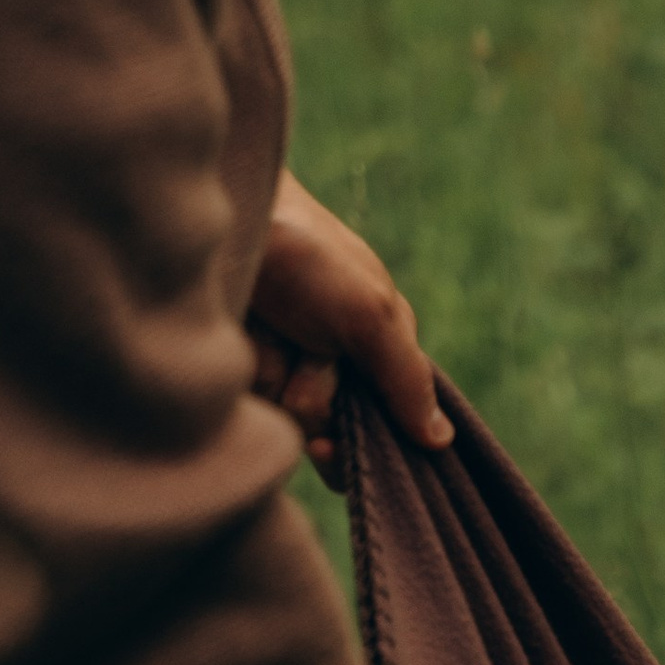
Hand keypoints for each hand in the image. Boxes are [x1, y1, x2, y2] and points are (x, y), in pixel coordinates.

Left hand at [246, 170, 452, 485]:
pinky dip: (245, 373)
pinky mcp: (238, 366)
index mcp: (375, 352)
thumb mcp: (371, 313)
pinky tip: (244, 334)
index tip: (332, 446)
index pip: (382, 430)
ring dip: (277, 379)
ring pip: (286, 419)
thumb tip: (441, 441)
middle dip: (314, 402)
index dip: (361, 446)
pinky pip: (247, 402)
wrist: (224, 217)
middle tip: (305, 355)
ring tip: (270, 326)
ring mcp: (281, 367)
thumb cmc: (306, 254)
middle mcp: (331, 367)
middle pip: (330, 434)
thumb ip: (407, 378)